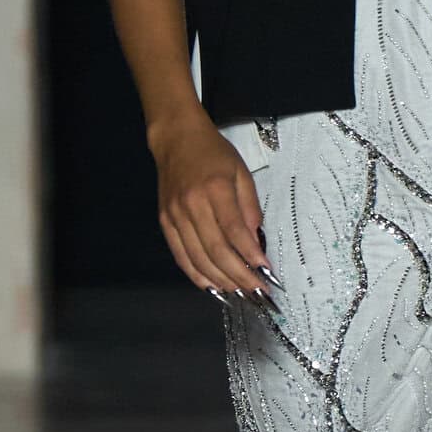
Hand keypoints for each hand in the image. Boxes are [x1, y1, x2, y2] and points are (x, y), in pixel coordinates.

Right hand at [151, 112, 274, 304]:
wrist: (176, 139)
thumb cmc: (213, 153)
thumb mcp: (241, 172)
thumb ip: (249, 207)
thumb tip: (255, 241)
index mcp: (215, 189)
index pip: (235, 231)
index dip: (250, 255)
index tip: (266, 272)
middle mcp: (192, 205)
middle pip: (216, 250)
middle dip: (239, 275)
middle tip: (256, 291)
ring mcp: (175, 215)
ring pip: (198, 258)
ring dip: (220, 280)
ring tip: (239, 292)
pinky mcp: (165, 222)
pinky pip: (181, 255)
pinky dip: (196, 274)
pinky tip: (212, 286)